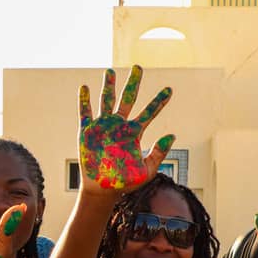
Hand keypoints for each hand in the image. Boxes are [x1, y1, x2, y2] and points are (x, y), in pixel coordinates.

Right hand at [79, 65, 174, 191]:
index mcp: (134, 133)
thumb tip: (172, 135)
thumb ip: (158, 153)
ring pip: (106, 101)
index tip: (170, 90)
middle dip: (133, 83)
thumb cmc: (125, 183)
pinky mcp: (87, 132)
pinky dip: (85, 101)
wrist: (102, 190)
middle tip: (138, 67)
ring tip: (111, 71)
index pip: (149, 113)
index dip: (159, 101)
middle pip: (128, 99)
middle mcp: (119, 126)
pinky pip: (86, 113)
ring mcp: (103, 127)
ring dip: (108, 86)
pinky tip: (85, 88)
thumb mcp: (146, 170)